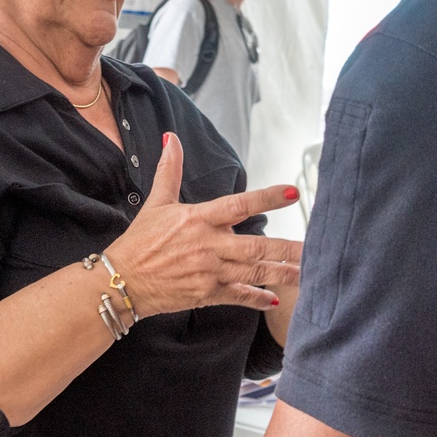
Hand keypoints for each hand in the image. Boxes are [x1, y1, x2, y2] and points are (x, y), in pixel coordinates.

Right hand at [105, 133, 302, 317]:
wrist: (121, 282)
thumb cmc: (140, 241)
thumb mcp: (156, 202)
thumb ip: (169, 169)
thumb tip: (170, 137)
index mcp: (199, 219)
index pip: (239, 205)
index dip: (267, 198)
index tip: (292, 192)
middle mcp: (208, 246)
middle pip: (256, 246)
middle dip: (288, 248)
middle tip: (316, 247)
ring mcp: (209, 272)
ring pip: (254, 272)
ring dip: (282, 273)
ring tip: (308, 273)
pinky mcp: (206, 294)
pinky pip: (238, 296)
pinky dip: (257, 297)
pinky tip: (275, 299)